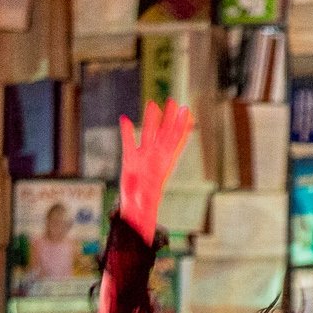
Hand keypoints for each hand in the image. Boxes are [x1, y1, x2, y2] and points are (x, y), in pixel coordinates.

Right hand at [117, 99, 196, 241]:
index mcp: (162, 164)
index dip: (181, 127)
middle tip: (174, 101)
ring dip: (151, 120)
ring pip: (148, 134)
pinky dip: (127, 131)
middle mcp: (155, 158)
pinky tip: (126, 119)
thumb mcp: (147, 202)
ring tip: (153, 103)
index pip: (174, 142)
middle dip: (169, 118)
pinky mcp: (131, 160)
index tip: (187, 113)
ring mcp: (143, 157)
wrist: (135, 210)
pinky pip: (129, 142)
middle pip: (164, 133)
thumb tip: (144, 200)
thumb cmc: (144, 207)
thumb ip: (146, 199)